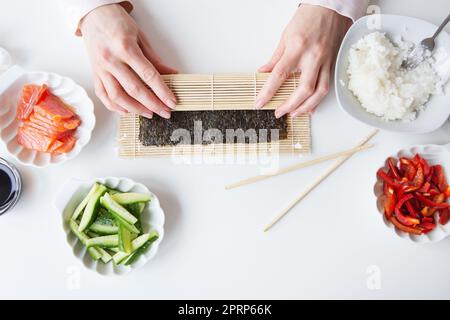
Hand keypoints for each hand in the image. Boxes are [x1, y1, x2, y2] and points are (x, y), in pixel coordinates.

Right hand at [80, 4, 176, 118]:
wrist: (94, 14)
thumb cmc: (117, 22)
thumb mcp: (141, 37)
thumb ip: (155, 59)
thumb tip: (171, 74)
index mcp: (126, 48)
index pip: (148, 75)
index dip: (162, 91)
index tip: (171, 102)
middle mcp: (111, 60)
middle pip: (134, 89)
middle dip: (152, 104)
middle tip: (164, 112)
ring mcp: (101, 68)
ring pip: (117, 96)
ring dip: (135, 109)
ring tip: (149, 113)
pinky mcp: (94, 73)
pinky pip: (103, 95)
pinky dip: (115, 106)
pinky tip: (127, 111)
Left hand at [256, 4, 351, 117]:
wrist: (331, 7)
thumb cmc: (308, 17)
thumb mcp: (285, 36)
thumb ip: (275, 58)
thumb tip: (264, 73)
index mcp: (297, 48)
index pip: (280, 75)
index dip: (268, 91)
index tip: (260, 103)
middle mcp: (314, 56)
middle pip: (304, 89)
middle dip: (290, 105)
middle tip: (278, 112)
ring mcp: (326, 61)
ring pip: (320, 92)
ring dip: (306, 107)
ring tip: (294, 114)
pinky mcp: (333, 63)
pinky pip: (327, 86)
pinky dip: (318, 99)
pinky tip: (310, 106)